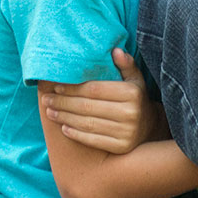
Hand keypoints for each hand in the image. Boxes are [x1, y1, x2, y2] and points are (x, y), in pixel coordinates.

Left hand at [41, 48, 165, 153]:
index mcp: (131, 93)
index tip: (57, 87)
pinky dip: (75, 134)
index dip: (73, 88)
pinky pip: (92, 140)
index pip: (94, 89)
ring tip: (50, 112)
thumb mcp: (135, 79)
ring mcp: (126, 132)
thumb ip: (125, 64)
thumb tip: (115, 51)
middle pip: (87, 107)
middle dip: (63, 102)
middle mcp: (130, 113)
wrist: (151, 128)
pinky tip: (63, 127)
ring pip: (87, 124)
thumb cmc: (136, 99)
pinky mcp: (121, 147)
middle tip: (46, 99)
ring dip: (64, 117)